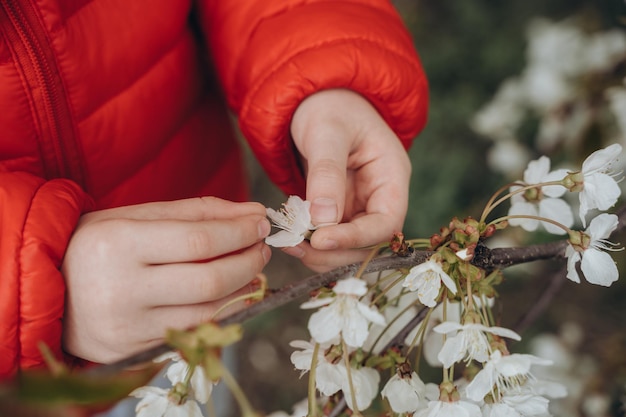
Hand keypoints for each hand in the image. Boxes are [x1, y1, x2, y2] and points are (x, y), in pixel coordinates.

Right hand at [61, 197, 270, 362]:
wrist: (53, 289)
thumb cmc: (101, 244)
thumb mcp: (140, 216)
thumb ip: (200, 212)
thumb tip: (254, 214)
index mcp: (118, 244)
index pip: (199, 241)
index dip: (239, 232)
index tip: (260, 223)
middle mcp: (120, 290)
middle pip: (209, 281)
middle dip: (249, 261)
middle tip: (262, 247)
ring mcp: (127, 328)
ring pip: (208, 312)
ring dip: (243, 288)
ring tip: (252, 267)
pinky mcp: (134, 351)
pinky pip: (193, 332)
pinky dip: (222, 311)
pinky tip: (231, 292)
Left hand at [289, 89, 411, 270]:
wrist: (315, 98)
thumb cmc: (327, 106)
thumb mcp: (326, 132)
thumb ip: (326, 173)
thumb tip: (323, 220)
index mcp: (392, 175)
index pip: (386, 221)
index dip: (356, 238)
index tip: (320, 241)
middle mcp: (381, 196)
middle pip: (369, 242)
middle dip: (335, 251)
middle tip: (297, 247)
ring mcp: (361, 206)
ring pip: (350, 246)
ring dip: (321, 253)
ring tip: (289, 245)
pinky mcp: (341, 211)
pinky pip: (332, 237)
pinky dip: (312, 243)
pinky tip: (290, 239)